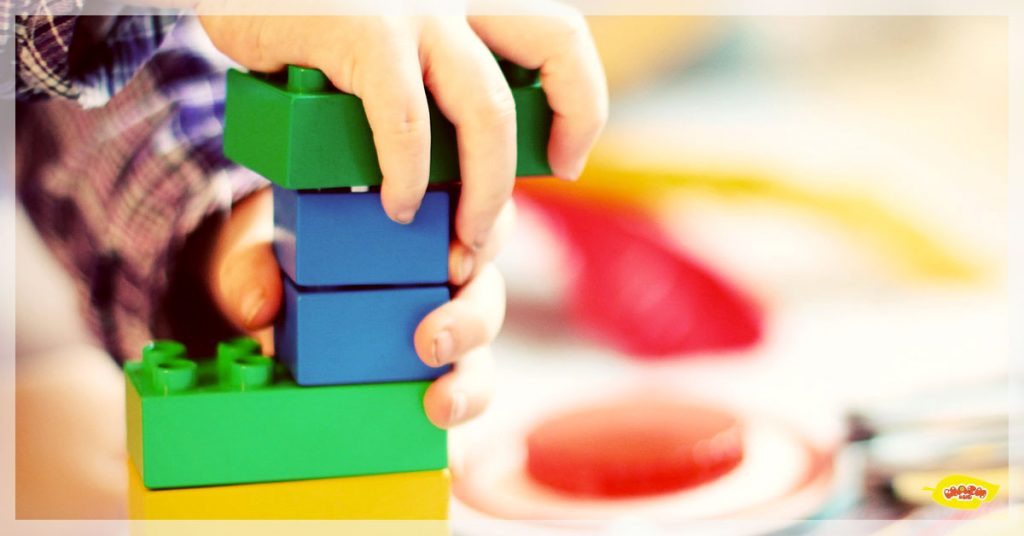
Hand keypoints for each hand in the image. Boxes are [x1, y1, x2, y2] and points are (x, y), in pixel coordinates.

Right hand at [198, 2, 606, 249]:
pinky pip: (405, 120)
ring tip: (459, 237)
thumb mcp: (388, 35)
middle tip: (497, 218)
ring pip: (487, 108)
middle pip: (554, 54)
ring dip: (485, 189)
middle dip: (547, 145)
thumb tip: (457, 162)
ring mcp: (415, 8)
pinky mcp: (359, 29)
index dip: (580, 103)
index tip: (566, 159)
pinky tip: (395, 204)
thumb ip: (429, 74)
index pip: (562, 38)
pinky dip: (407, 174)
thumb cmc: (313, 21)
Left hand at [203, 187, 514, 427]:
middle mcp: (446, 271)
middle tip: (432, 340)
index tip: (454, 261)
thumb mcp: (261, 249)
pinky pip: (463, 388)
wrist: (270, 296)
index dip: (483, 236)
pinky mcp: (436, 369)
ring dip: (471, 376)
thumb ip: (252, 267)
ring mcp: (446, 322)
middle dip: (471, 318)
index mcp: (422, 220)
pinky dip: (460, 409)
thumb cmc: (284, 256)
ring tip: (441, 401)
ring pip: (482, 346)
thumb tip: (259, 307)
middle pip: (486, 288)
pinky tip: (441, 427)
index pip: (477, 216)